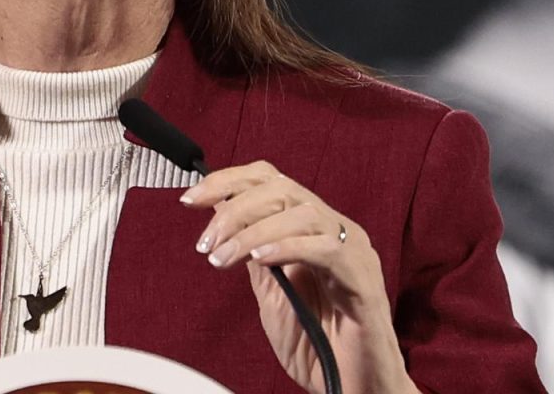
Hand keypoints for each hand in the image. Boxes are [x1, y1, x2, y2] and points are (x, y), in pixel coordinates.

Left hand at [182, 161, 416, 393]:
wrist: (352, 389)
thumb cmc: (318, 346)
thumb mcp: (272, 293)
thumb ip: (254, 254)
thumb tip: (221, 219)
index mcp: (313, 230)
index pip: (272, 181)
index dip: (229, 181)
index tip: (190, 199)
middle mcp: (335, 230)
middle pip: (283, 189)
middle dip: (234, 208)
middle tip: (206, 242)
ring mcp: (353, 251)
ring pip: (302, 213)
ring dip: (253, 231)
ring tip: (223, 258)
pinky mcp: (362, 279)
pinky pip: (327, 248)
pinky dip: (288, 247)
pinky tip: (260, 260)